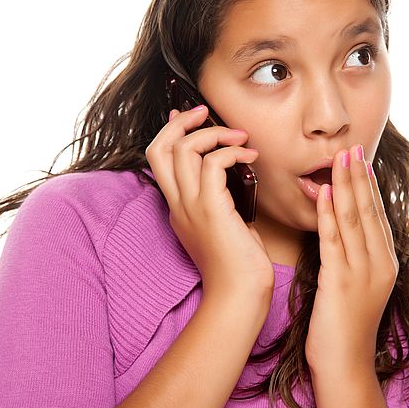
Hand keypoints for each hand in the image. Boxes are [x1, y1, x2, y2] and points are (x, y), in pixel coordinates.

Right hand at [145, 106, 274, 302]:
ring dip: (214, 134)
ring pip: (183, 150)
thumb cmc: (240, 265)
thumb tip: (236, 175)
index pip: (158, 159)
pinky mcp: (210, 210)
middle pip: (160, 147)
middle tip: (206, 112)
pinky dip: (231, 152)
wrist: (239, 295)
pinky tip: (250, 157)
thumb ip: (223, 200)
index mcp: (178, 208)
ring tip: (240, 138)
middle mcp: (178, 205)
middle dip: (182, 122)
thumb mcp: (227, 225)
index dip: (171, 131)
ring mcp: (191, 207)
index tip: (190, 116)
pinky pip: (213, 164)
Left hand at [305, 144, 398, 372]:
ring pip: (353, 220)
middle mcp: (380, 263)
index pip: (376, 215)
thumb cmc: (345, 330)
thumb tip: (344, 234)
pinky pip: (334, 241)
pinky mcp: (341, 282)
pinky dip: (327, 214)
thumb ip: (354, 259)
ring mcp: (363, 272)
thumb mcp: (357, 289)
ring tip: (338, 160)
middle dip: (358, 177)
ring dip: (344, 186)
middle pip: (368, 211)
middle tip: (351, 147)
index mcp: (386, 263)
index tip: (360, 161)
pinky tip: (321, 193)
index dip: (367, 186)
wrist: (345, 366)